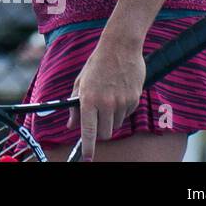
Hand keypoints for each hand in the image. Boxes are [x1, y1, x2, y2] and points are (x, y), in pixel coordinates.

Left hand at [68, 36, 144, 159]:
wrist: (120, 47)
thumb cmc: (97, 64)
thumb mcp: (80, 82)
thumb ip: (75, 106)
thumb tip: (71, 125)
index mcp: (88, 98)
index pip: (88, 130)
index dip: (88, 147)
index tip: (87, 158)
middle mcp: (105, 103)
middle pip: (105, 134)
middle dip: (100, 132)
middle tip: (97, 120)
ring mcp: (121, 102)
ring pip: (116, 125)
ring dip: (111, 120)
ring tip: (107, 100)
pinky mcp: (134, 100)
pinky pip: (126, 115)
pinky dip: (121, 111)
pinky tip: (118, 94)